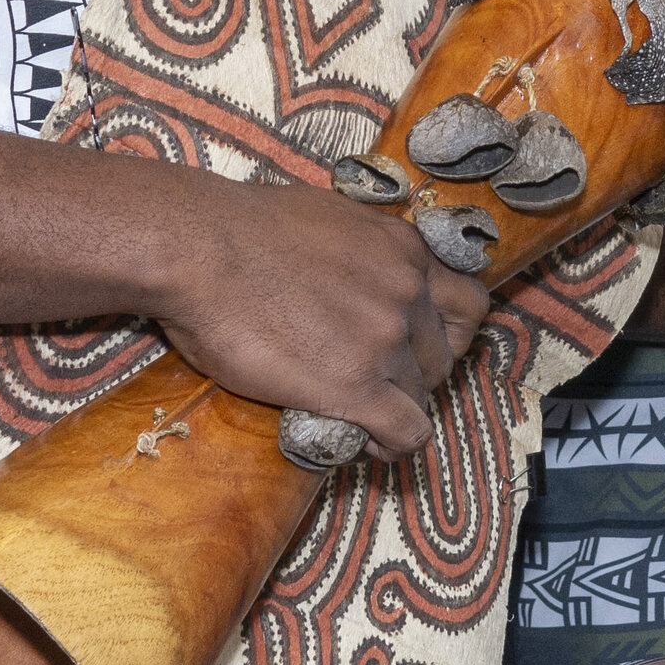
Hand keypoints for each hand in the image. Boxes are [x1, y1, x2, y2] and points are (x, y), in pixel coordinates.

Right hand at [151, 176, 491, 458]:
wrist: (197, 249)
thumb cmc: (239, 229)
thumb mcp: (327, 219)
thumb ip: (362, 251)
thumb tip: (353, 270)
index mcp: (404, 249)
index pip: (468, 305)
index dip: (446, 334)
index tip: (415, 348)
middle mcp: (407, 291)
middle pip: (444, 357)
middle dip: (415, 376)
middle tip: (375, 384)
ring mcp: (385, 340)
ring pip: (422, 398)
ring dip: (394, 410)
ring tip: (359, 417)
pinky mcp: (356, 385)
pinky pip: (406, 432)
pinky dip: (390, 444)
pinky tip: (365, 443)